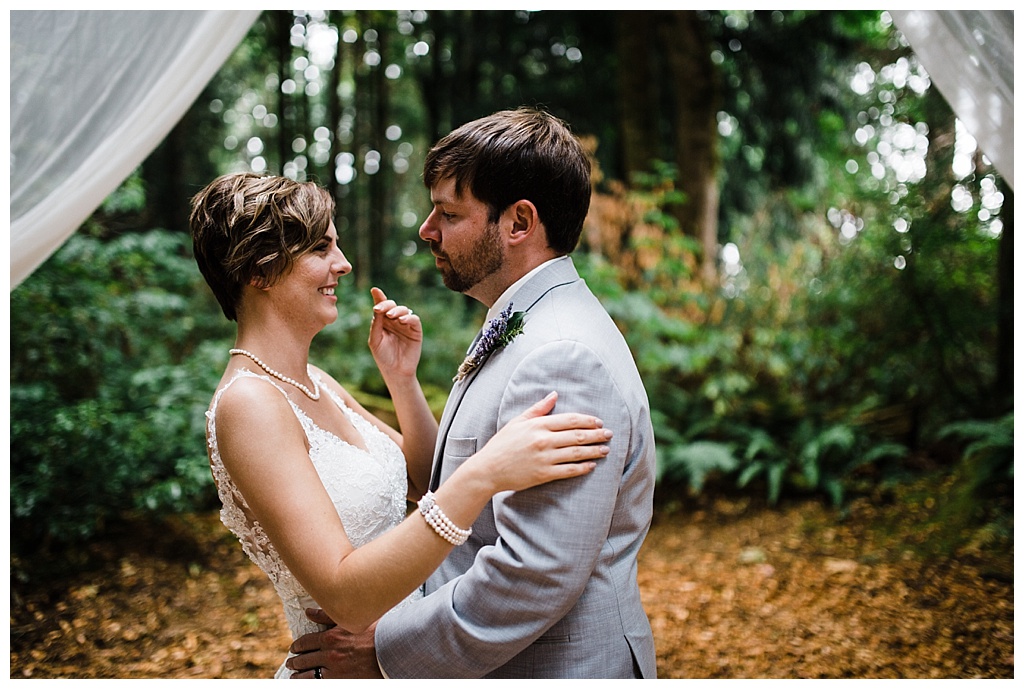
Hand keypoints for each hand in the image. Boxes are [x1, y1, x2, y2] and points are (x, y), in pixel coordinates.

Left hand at [286, 608, 382, 678]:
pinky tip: (306, 682)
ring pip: (309, 674)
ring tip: (294, 675)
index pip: (305, 642)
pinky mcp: (341, 680)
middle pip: (304, 659)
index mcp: (330, 637)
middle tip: (291, 661)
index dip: (297, 646)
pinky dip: (310, 682)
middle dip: (295, 661)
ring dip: (299, 674)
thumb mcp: (351, 619)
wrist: (391, 649)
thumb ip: (327, 615)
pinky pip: (319, 683)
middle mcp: (329, 654)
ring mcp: (335, 670)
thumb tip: (309, 612)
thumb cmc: (374, 631)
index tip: (294, 648)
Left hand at [368, 287, 421, 380]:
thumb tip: (376, 307)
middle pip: (392, 305)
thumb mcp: (375, 340)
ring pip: (404, 310)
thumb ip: (376, 324)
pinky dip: (409, 317)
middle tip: (380, 309)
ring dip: (397, 310)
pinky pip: (414, 320)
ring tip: (391, 316)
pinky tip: (402, 320)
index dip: (379, 297)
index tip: (374, 290)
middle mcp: (394, 321)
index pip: (381, 307)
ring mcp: (405, 325)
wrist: (395, 372)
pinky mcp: (415, 331)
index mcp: (383, 322)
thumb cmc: (383, 357)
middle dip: (386, 304)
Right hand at [471, 391, 611, 492]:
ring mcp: (544, 458)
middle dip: (596, 435)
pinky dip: (582, 468)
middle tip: (609, 434)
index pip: (570, 420)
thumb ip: (538, 409)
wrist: (488, 469)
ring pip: (576, 453)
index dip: (588, 420)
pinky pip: (568, 470)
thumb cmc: (502, 444)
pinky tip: (591, 466)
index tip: (599, 422)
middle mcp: (543, 440)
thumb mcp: (518, 422)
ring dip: (594, 451)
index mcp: (538, 425)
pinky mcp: (544, 474)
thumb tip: (554, 395)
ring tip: (605, 450)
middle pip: (577, 436)